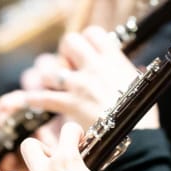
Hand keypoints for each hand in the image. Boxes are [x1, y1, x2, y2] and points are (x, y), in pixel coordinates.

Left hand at [21, 26, 158, 130]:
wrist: (137, 136)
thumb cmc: (141, 113)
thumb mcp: (141, 86)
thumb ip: (131, 74)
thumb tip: (135, 70)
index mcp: (113, 60)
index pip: (94, 34)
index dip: (87, 40)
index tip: (86, 51)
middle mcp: (94, 67)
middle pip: (69, 42)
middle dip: (65, 52)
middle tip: (68, 65)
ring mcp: (80, 85)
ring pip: (52, 70)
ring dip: (49, 77)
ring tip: (51, 84)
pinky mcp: (70, 104)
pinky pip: (44, 98)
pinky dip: (34, 99)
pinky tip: (29, 100)